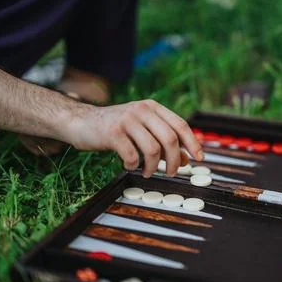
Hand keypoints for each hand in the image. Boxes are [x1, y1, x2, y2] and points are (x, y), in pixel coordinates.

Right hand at [66, 99, 202, 176]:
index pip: (180, 125)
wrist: (81, 122)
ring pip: (153, 149)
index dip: (193, 143)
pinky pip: (132, 155)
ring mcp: (127, 120)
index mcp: (152, 108)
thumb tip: (186, 159)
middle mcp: (142, 110)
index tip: (200, 158)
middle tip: (171, 173)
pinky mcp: (112, 132)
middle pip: (170, 138)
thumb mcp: (143, 131)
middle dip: (174, 161)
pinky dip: (133, 165)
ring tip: (148, 172)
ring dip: (153, 167)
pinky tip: (128, 165)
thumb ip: (164, 143)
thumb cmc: (116, 129)